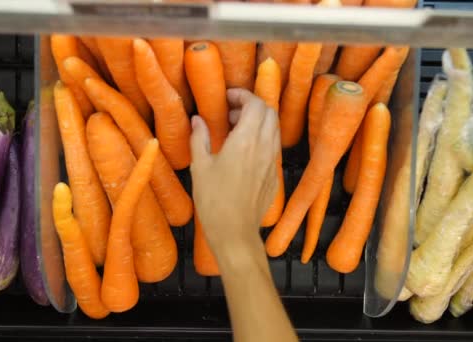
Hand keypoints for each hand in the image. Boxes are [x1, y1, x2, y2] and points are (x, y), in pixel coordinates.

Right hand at [190, 88, 279, 252]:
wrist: (235, 232)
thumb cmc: (213, 200)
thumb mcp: (200, 167)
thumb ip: (199, 138)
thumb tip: (197, 120)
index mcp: (246, 140)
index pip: (255, 104)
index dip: (243, 95)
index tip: (227, 98)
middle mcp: (265, 147)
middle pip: (269, 113)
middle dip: (252, 105)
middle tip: (230, 113)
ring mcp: (273, 162)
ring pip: (274, 129)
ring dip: (258, 122)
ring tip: (235, 130)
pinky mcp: (275, 175)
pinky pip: (273, 147)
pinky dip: (262, 138)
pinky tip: (243, 151)